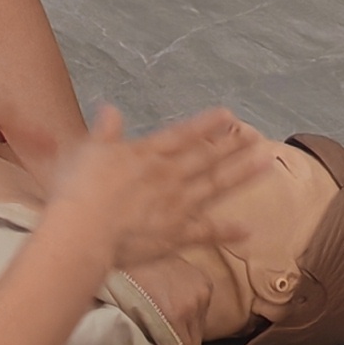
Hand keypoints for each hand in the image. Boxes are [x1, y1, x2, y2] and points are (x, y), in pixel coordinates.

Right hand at [37, 103, 263, 269]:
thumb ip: (104, 132)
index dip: (206, 125)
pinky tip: (247, 230)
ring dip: (242, 175)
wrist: (83, 232)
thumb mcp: (86, 152)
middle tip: (257, 135)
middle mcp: (168, 176)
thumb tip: (110, 109)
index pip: (183, 135)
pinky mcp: (176, 235)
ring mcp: (177, 206)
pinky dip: (227, 232)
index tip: (228, 116)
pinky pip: (207, 233)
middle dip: (233, 145)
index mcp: (146, 154)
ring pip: (216, 187)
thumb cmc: (77, 191)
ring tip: (266, 163)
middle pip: (207, 158)